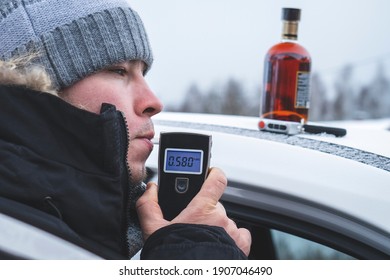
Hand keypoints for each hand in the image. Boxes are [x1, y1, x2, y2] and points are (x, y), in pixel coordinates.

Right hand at [136, 167, 251, 255]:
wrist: (188, 276)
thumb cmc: (174, 255)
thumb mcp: (153, 230)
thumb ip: (149, 206)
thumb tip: (150, 190)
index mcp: (202, 209)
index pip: (216, 180)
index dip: (214, 173)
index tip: (210, 173)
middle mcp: (221, 218)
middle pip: (215, 205)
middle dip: (205, 212)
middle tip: (192, 224)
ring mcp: (233, 232)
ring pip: (225, 221)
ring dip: (216, 227)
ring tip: (202, 239)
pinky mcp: (241, 246)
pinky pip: (240, 235)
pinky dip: (232, 237)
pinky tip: (219, 244)